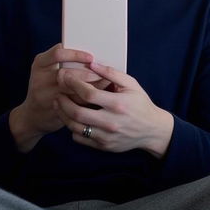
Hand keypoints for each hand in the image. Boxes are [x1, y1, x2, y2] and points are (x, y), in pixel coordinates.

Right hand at [9, 43, 99, 152]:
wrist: (31, 117)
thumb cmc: (45, 88)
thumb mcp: (46, 71)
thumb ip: (63, 63)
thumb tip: (92, 58)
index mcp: (40, 64)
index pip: (57, 54)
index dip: (76, 54)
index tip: (90, 57)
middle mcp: (40, 79)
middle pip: (67, 73)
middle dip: (88, 73)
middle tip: (102, 73)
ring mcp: (45, 96)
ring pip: (73, 90)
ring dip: (91, 87)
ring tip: (105, 84)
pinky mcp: (55, 109)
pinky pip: (75, 104)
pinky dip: (89, 100)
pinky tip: (98, 97)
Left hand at [54, 61, 173, 157]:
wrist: (152, 130)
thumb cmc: (140, 103)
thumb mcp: (131, 84)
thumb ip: (111, 73)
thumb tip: (92, 63)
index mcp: (118, 104)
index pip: (89, 94)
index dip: (73, 84)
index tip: (65, 76)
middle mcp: (111, 122)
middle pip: (78, 113)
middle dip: (63, 100)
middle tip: (57, 91)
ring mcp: (106, 136)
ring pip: (76, 127)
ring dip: (63, 114)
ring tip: (59, 103)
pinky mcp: (104, 146)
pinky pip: (81, 138)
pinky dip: (72, 128)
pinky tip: (70, 118)